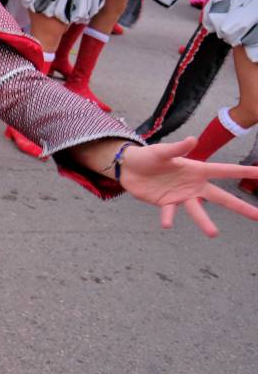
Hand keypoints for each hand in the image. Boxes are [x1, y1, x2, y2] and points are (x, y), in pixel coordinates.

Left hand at [117, 138, 257, 235]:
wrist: (129, 168)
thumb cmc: (149, 156)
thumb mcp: (162, 151)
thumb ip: (177, 148)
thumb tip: (192, 139)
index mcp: (197, 169)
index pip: (224, 171)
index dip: (244, 171)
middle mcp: (193, 185)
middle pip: (221, 197)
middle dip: (240, 207)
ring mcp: (181, 196)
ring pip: (197, 210)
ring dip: (204, 222)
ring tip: (213, 233)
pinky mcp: (166, 203)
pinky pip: (169, 212)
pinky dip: (168, 217)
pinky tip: (167, 224)